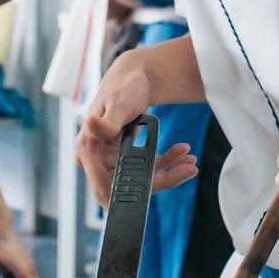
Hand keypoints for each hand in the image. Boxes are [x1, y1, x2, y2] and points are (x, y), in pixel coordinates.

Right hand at [75, 52, 197, 207]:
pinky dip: (168, 162)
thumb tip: (91, 125)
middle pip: (127, 186)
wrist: (134, 76)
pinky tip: (183, 151)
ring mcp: (113, 159)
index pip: (103, 188)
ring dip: (169, 173)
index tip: (147, 201)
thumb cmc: (123, 86)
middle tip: (188, 169)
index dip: (122, 199)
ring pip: (141, 179)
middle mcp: (97, 159)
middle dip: (159, 182)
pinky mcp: (127, 156)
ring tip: (191, 163)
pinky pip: (148, 167)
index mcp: (88, 150)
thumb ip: (108, 121)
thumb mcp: (118, 103)